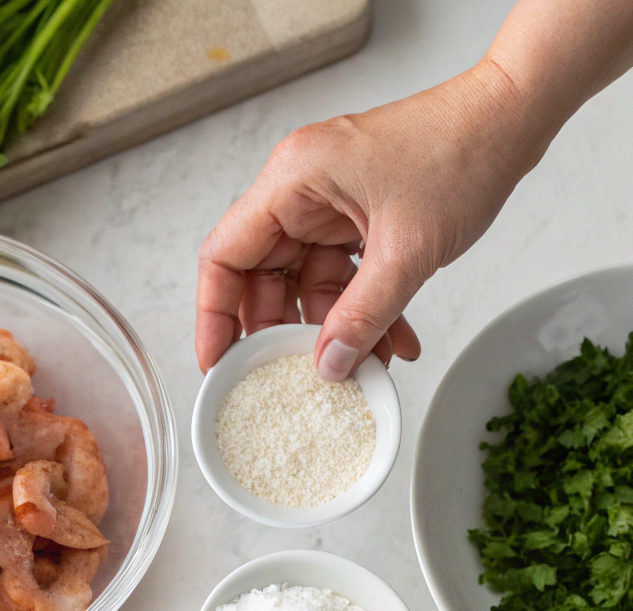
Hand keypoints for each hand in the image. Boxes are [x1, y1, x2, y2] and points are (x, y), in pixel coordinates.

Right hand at [195, 60, 539, 377]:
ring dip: (335, 329)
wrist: (511, 119)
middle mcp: (300, 192)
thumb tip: (327, 365)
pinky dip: (363, 312)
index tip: (219, 363)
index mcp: (292, 181)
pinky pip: (343, 279)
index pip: (225, 256)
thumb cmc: (460, 150)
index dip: (214, 315)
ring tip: (364, 365)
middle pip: (262, 278)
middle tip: (294, 377)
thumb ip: (363, 315)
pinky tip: (392, 342)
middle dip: (283, 333)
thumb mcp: (407, 250)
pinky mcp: (355, 219)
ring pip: (306, 286)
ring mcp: (328, 206)